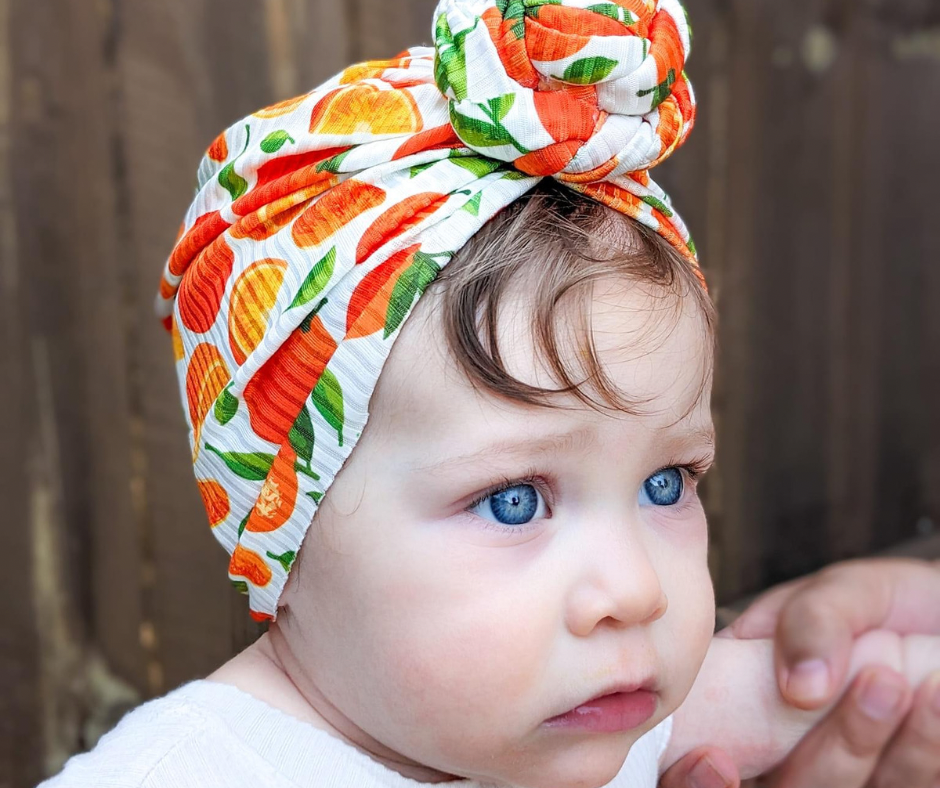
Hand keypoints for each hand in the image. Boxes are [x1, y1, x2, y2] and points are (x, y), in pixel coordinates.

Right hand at [659, 558, 939, 787]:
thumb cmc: (885, 602)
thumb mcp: (844, 590)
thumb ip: (811, 620)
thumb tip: (798, 687)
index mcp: (741, 695)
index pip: (696, 751)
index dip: (691, 776)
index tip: (715, 760)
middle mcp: (780, 749)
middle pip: (780, 787)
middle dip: (834, 748)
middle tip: (881, 680)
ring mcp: (837, 774)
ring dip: (880, 744)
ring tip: (913, 681)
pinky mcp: (891, 783)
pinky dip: (921, 749)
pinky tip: (935, 700)